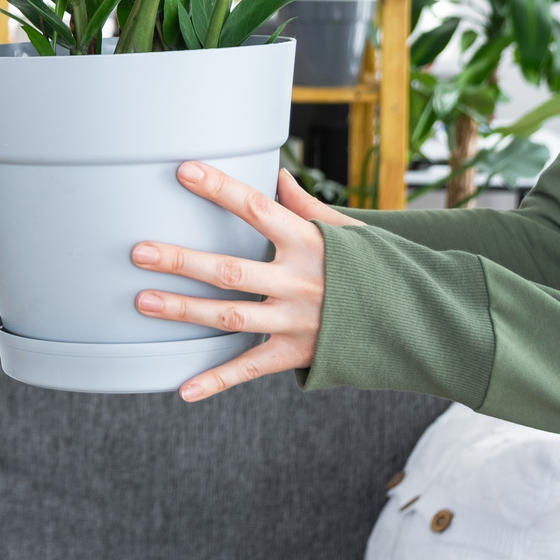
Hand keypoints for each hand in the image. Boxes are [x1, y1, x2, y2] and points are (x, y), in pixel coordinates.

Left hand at [132, 165, 360, 401]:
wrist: (421, 322)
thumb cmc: (378, 269)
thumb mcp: (351, 232)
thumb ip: (307, 207)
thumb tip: (277, 174)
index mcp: (309, 243)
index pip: (256, 209)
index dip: (220, 189)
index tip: (182, 170)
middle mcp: (300, 282)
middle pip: (230, 271)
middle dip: (181, 261)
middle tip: (138, 253)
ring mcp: (298, 321)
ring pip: (231, 317)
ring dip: (185, 310)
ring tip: (142, 302)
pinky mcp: (298, 354)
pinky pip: (251, 369)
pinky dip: (216, 381)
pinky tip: (182, 388)